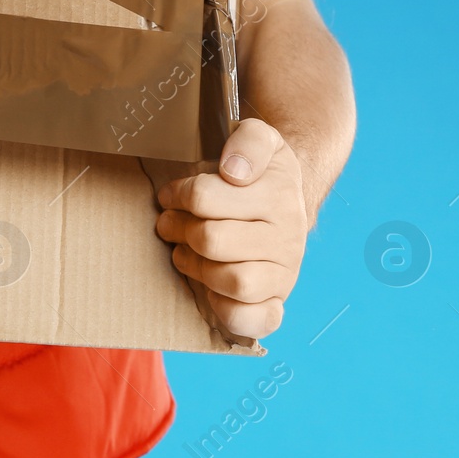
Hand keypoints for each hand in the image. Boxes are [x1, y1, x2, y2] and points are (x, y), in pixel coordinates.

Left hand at [154, 118, 307, 340]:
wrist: (287, 199)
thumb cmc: (258, 172)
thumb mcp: (257, 138)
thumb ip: (249, 140)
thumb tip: (234, 172)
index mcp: (280, 194)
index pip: (204, 198)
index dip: (178, 195)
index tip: (172, 195)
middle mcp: (289, 236)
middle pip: (211, 240)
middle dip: (179, 229)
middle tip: (170, 224)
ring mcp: (285, 273)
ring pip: (233, 280)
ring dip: (196, 266)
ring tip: (184, 252)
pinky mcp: (276, 301)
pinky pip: (254, 319)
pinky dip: (227, 310)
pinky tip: (210, 288)